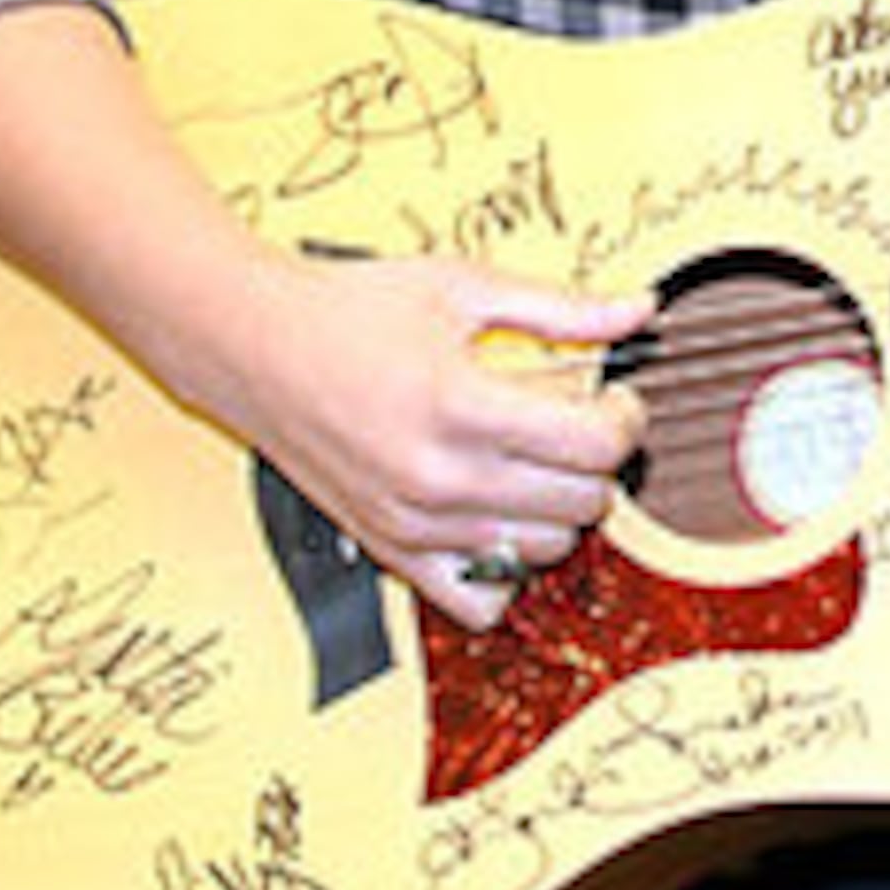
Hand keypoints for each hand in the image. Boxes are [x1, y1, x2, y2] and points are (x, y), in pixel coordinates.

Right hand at [219, 250, 650, 632]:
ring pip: (544, 552)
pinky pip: (481, 601)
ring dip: (560, 510)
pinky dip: (507, 568)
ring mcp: (416, 524)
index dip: (627, 419)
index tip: (616, 398)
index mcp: (462, 405)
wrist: (253, 345)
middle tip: (580, 422)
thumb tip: (636, 311)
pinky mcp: (393, 551)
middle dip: (599, 459)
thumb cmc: (346, 311)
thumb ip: (561, 308)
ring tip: (536, 462)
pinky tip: (500, 515)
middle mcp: (440, 477)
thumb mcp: (463, 288)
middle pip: (582, 502)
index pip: (594, 446)